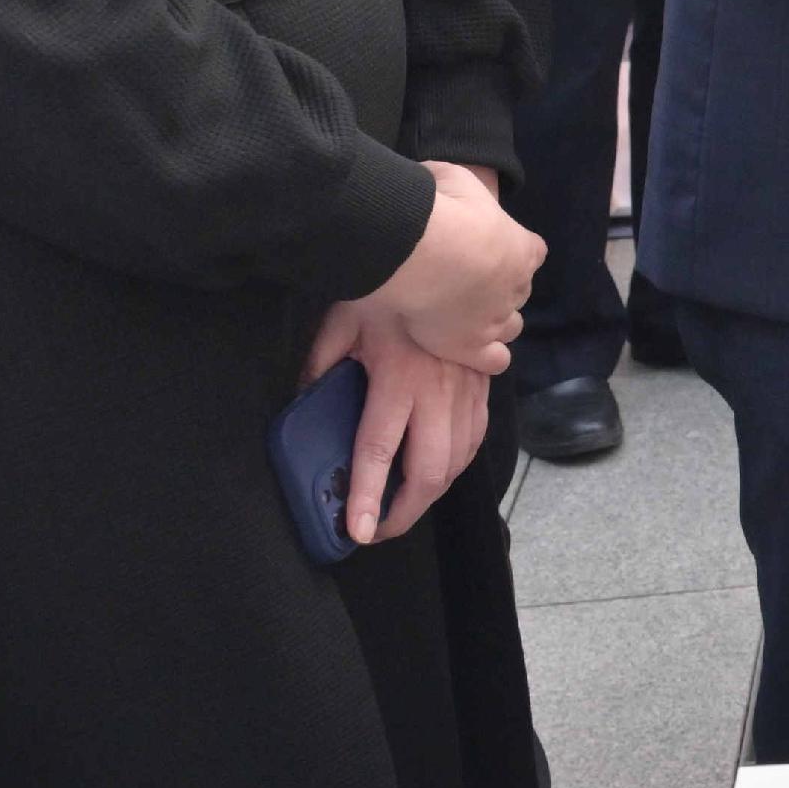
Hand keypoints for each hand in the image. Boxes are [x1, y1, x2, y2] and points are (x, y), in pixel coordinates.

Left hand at [301, 294, 494, 546]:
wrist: (450, 257)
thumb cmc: (390, 288)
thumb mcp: (343, 319)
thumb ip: (321, 361)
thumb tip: (304, 396)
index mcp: (398, 380)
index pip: (379, 450)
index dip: (370, 495)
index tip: (359, 530)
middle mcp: (436, 393)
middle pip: (430, 470)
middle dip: (406, 510)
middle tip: (381, 529)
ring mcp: (466, 390)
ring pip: (459, 459)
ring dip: (433, 492)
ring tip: (407, 505)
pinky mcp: (483, 385)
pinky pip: (477, 436)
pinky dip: (460, 463)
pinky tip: (442, 470)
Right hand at [371, 163, 540, 369]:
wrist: (425, 251)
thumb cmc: (443, 210)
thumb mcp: (453, 179)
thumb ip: (454, 186)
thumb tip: (439, 182)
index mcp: (522, 247)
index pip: (532, 252)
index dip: (513, 253)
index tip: (488, 249)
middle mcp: (518, 285)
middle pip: (519, 292)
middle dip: (498, 288)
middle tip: (464, 282)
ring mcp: (498, 318)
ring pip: (510, 327)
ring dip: (494, 323)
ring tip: (463, 317)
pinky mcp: (472, 346)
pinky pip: (495, 360)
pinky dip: (488, 357)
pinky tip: (468, 351)